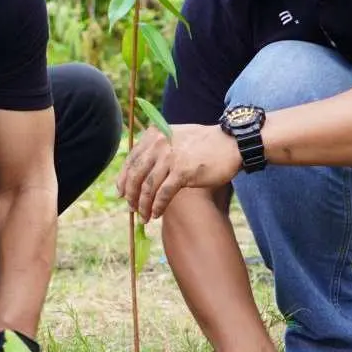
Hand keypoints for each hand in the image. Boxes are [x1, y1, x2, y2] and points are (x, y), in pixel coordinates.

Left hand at [116, 124, 241, 220]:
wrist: (230, 143)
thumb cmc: (204, 144)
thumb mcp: (176, 138)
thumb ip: (158, 149)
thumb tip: (141, 172)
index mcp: (154, 135)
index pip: (131, 159)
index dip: (123, 179)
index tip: (121, 193)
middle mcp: (159, 144)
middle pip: (135, 175)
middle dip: (131, 195)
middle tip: (131, 209)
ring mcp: (170, 158)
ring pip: (148, 187)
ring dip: (143, 205)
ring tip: (144, 216)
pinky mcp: (182, 172)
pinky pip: (163, 194)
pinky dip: (157, 206)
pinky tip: (156, 214)